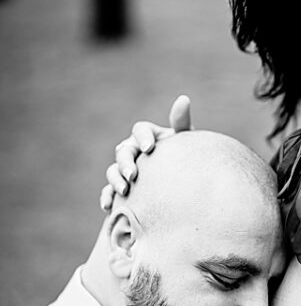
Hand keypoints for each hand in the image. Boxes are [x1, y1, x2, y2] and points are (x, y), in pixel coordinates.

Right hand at [99, 95, 192, 209]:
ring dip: (115, 178)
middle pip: (123, 151)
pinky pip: (110, 191)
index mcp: (149, 136)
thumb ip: (182, 123)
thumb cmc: (187, 159)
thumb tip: (184, 99)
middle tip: (133, 174)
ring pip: (113, 170)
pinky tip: (108, 206)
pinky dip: (107, 196)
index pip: (140, 130)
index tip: (150, 148)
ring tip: (124, 189)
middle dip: (126, 162)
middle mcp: (134, 150)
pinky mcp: (122, 187)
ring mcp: (125, 168)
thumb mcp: (187, 142)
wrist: (185, 187)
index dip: (143, 137)